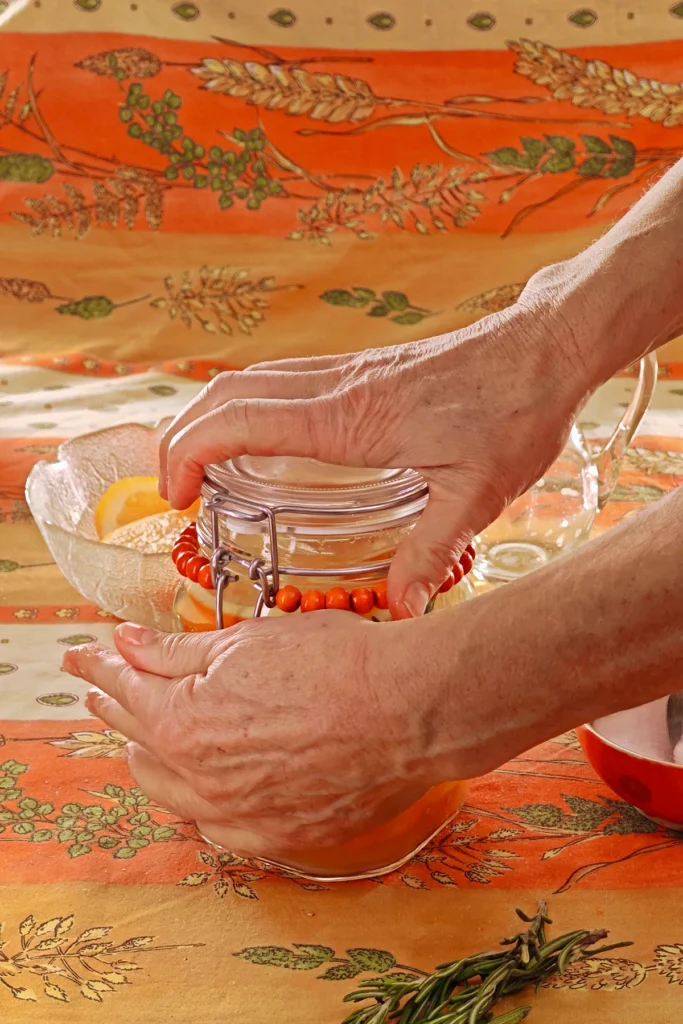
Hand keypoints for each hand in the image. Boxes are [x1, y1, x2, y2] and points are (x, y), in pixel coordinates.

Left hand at [62, 615, 451, 859]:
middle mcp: (201, 782)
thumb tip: (129, 644)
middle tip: (102, 687)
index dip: (101, 667)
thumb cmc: (338, 665)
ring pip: (173, 792)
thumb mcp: (248, 641)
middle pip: (139, 743)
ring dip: (152, 758)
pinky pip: (220, 825)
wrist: (410, 711)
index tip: (85, 658)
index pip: (123, 689)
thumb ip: (178, 652)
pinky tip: (201, 788)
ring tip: (141, 738)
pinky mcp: (280, 836)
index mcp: (182, 724)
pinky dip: (201, 800)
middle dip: (116, 708)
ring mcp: (240, 818)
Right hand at [159, 298, 589, 616]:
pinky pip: (281, 381)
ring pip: (248, 381)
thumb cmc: (513, 412)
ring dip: (209, 418)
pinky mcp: (361, 370)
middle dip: (181, 438)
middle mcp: (335, 386)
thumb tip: (402, 609)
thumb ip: (432, 552)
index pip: (237, 420)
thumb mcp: (477, 493)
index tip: (178, 499)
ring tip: (202, 470)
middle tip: (176, 494)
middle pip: (225, 394)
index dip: (189, 454)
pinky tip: (260, 444)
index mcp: (348, 416)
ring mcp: (345, 372)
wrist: (544, 349)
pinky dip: (246, 408)